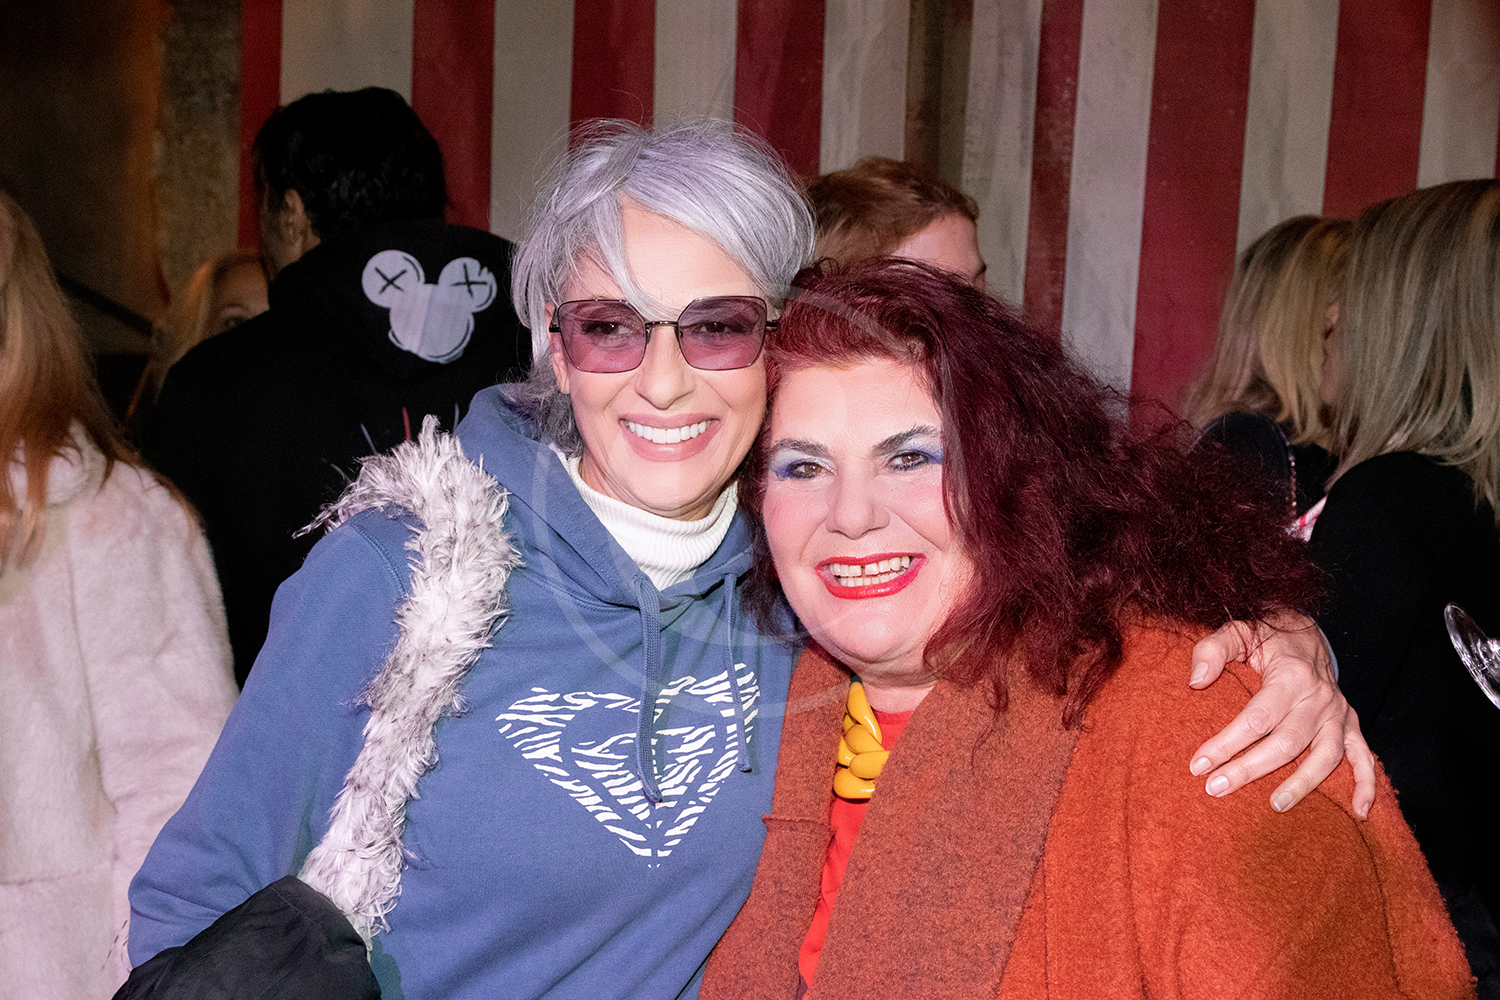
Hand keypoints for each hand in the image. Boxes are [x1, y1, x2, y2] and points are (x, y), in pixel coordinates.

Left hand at [1187, 614, 1375, 817]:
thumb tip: (1196, 680)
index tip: (1199, 765)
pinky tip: (1358, 811)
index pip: (1256, 718)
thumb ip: (1212, 649)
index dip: (1226, 744)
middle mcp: (1319, 697)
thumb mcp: (1237, 631)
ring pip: (1326, 756)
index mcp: (1291, 675)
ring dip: (1302, 784)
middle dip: (1250, 769)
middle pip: (1287, 742)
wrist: (1304, 633)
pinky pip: (1364, 758)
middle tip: (1216, 788)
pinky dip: (1366, 785)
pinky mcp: (1351, 726)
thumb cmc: (1265, 637)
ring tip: (1275, 805)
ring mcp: (1338, 715)